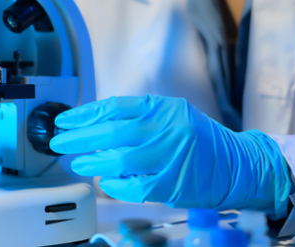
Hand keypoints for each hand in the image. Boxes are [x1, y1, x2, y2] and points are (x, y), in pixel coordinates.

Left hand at [50, 95, 290, 218]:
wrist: (237, 165)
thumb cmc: (199, 139)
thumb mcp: (173, 115)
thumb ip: (139, 118)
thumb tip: (95, 124)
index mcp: (163, 109)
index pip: (114, 107)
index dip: (85, 114)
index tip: (64, 120)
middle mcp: (166, 130)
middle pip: (111, 133)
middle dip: (79, 138)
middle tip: (58, 143)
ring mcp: (168, 158)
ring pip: (118, 160)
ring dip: (91, 162)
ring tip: (76, 163)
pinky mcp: (171, 185)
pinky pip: (133, 187)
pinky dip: (114, 185)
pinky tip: (105, 182)